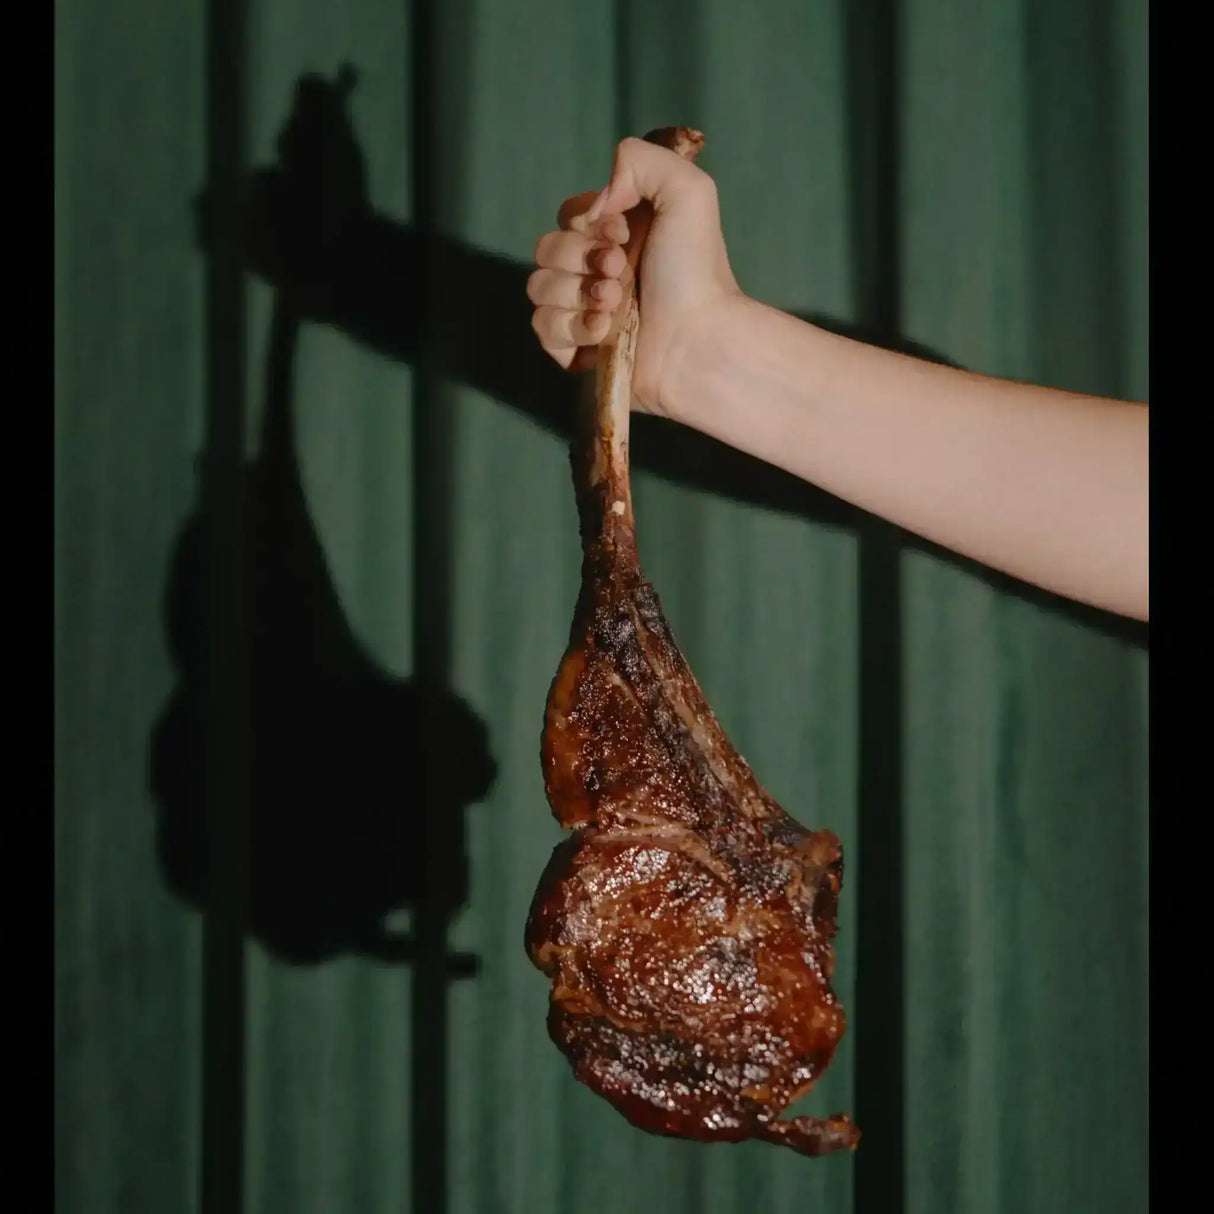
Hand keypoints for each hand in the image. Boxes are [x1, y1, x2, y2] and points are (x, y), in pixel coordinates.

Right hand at [527, 137, 740, 417]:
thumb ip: (639, 162)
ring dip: (577, 293)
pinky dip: (571, 328)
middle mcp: (598, 271)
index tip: (622, 234)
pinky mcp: (576, 350)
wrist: (697, 338)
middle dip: (581, 258)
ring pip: (539, 288)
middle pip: (546, 249)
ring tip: (617, 306)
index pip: (570, 215)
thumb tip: (597, 204)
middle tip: (621, 273)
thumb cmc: (694, 269)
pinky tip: (604, 332)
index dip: (588, 223)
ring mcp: (584, 311)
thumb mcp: (687, 191)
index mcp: (618, 236)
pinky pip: (543, 328)